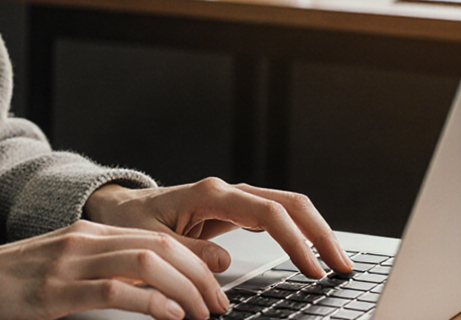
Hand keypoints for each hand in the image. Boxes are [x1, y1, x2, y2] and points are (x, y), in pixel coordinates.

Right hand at [0, 220, 229, 319]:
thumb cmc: (11, 282)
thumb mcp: (64, 267)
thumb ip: (103, 270)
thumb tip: (152, 291)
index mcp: (89, 233)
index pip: (159, 237)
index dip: (196, 262)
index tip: (215, 289)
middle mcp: (85, 239)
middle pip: (162, 245)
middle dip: (201, 275)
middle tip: (219, 305)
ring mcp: (71, 262)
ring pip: (148, 262)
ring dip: (186, 289)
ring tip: (202, 314)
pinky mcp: (57, 290)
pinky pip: (116, 290)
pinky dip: (152, 303)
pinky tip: (171, 317)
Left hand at [83, 178, 352, 278]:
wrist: (119, 207)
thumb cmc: (131, 220)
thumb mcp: (152, 240)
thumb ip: (187, 251)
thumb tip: (223, 262)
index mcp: (208, 194)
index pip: (266, 213)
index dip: (293, 240)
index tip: (311, 268)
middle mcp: (225, 192)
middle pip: (286, 203)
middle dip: (319, 232)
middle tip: (341, 265)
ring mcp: (231, 199)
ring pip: (285, 207)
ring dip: (313, 231)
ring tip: (335, 262)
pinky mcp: (232, 211)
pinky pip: (273, 217)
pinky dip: (296, 232)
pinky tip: (309, 253)